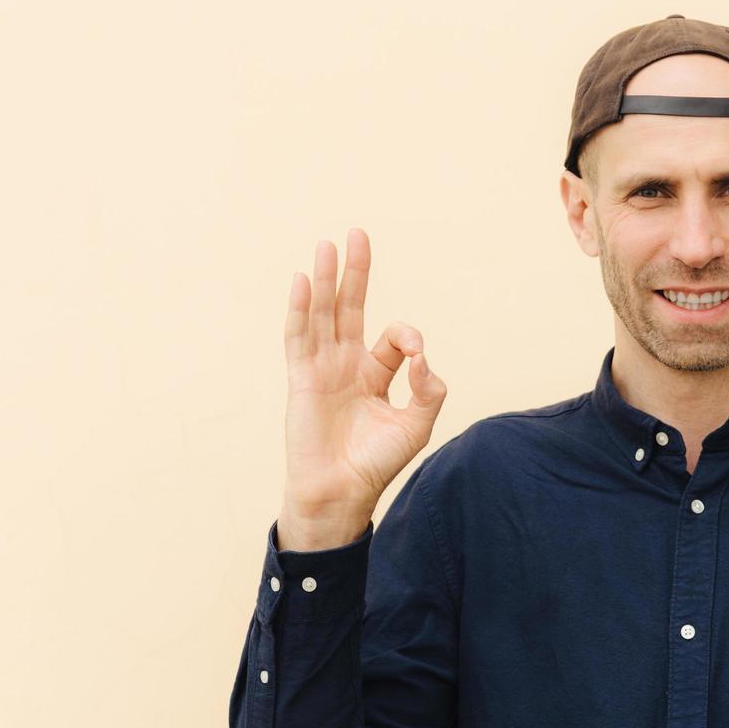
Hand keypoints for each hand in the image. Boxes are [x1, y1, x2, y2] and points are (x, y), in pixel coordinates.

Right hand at [279, 230, 447, 544]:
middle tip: (358, 233)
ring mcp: (321, 369)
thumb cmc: (376, 464)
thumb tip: (423, 356)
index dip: (408, 338)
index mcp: (374, 375)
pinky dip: (302, 307)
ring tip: (328, 244)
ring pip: (323, 314)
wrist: (341, 493)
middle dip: (355, 273)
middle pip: (349, 309)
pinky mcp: (301, 378)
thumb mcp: (417, 425)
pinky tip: (306, 279)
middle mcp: (346, 366)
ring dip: (326, 280)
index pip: (392, 339)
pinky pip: (299, 336)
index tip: (417, 358)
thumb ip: (429, 389)